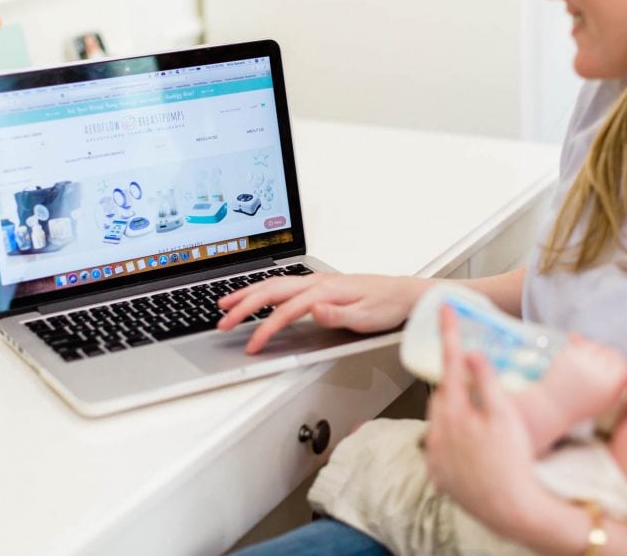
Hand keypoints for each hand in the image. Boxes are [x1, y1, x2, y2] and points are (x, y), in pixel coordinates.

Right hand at [216, 273, 431, 352]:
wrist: (404, 294)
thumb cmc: (387, 306)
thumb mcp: (366, 318)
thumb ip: (337, 316)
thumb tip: (313, 312)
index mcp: (326, 290)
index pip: (287, 310)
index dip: (266, 328)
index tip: (252, 345)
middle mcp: (319, 282)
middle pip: (272, 290)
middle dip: (244, 305)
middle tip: (223, 321)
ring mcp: (318, 281)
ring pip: (275, 284)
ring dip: (249, 294)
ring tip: (227, 304)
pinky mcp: (320, 285)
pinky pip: (284, 285)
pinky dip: (264, 290)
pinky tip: (257, 297)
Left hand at [423, 307, 543, 539]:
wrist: (510, 508)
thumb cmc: (513, 461)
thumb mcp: (506, 415)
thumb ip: (487, 381)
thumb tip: (471, 353)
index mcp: (454, 411)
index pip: (450, 362)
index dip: (448, 333)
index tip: (445, 309)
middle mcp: (437, 430)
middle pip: (443, 392)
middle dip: (455, 381)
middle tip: (473, 377)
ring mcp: (435, 453)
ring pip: (439, 419)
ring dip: (453, 409)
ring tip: (477, 415)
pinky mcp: (438, 473)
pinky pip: (440, 445)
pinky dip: (450, 437)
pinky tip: (470, 443)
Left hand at [538, 334, 626, 422]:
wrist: (552, 407)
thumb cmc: (581, 407)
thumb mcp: (606, 401)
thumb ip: (621, 385)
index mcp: (608, 384)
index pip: (622, 364)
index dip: (619, 365)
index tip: (614, 370)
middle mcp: (596, 370)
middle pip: (611, 352)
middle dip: (609, 357)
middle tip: (602, 365)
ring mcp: (581, 361)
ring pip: (597, 345)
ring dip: (597, 351)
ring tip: (591, 363)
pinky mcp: (568, 355)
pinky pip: (582, 344)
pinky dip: (584, 348)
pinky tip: (581, 358)